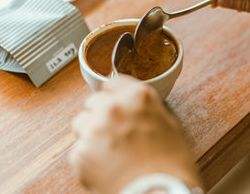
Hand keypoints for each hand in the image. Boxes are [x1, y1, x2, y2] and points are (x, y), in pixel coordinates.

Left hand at [70, 75, 200, 193]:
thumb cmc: (171, 165)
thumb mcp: (168, 125)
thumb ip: (147, 109)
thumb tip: (135, 108)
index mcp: (138, 97)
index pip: (112, 82)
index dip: (114, 96)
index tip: (115, 103)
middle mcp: (114, 108)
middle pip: (94, 101)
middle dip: (101, 115)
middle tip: (113, 133)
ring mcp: (95, 130)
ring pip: (81, 122)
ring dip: (91, 133)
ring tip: (109, 151)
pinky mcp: (81, 153)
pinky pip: (78, 149)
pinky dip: (88, 157)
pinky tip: (105, 166)